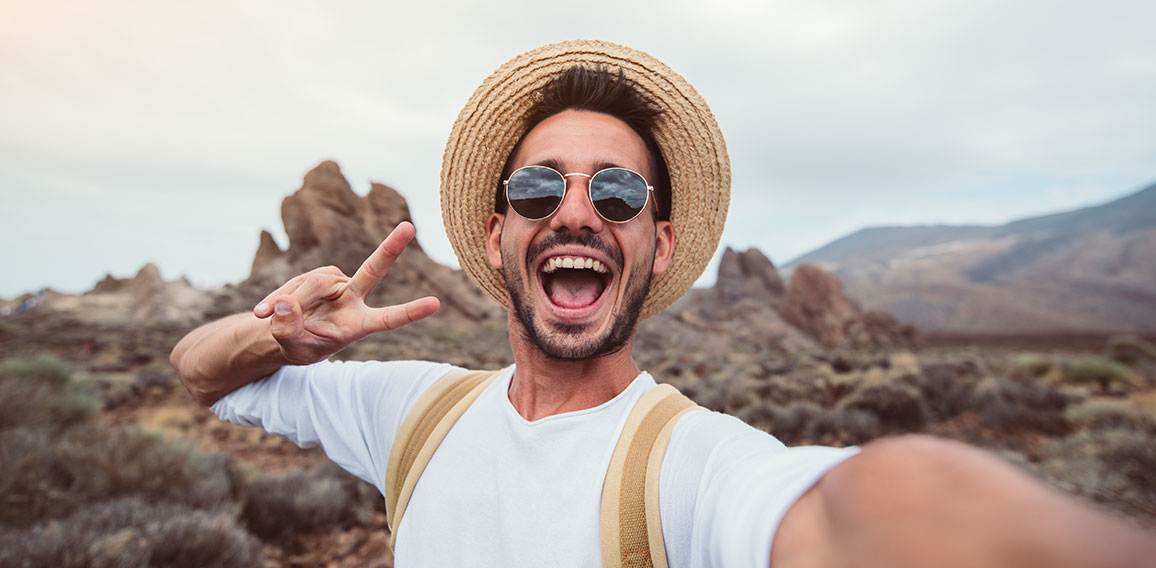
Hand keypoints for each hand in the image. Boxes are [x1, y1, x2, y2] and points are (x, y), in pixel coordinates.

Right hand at [252, 222, 439, 363]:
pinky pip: (296, 282)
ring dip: (290, 301)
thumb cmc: (300, 345)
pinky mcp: (319, 275)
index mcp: (360, 325)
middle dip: (391, 248)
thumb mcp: (293, 347)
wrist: (284, 333)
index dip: (410, 312)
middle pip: (372, 270)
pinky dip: (277, 297)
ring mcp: (336, 283)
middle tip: (409, 227)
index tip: (435, 304)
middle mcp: (354, 299)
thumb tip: (285, 302)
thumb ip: (289, 329)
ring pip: (314, 283)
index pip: (389, 318)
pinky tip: (264, 311)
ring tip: (269, 317)